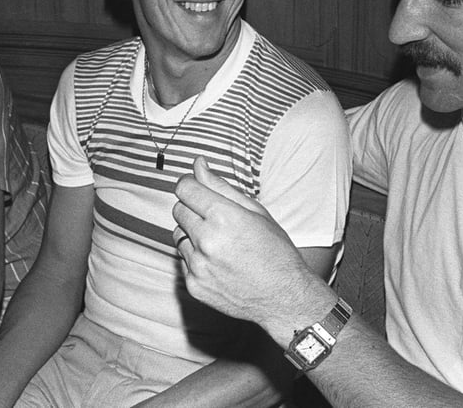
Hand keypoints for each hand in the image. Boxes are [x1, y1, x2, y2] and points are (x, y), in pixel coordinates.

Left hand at [172, 157, 319, 327]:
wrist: (285, 298)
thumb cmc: (275, 251)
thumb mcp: (255, 211)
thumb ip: (221, 186)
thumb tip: (198, 164)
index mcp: (224, 216)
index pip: (184, 188)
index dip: (191, 186)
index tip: (198, 190)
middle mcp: (207, 240)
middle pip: (178, 210)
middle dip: (193, 210)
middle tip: (217, 221)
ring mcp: (199, 265)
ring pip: (178, 235)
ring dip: (192, 235)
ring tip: (220, 244)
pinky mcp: (194, 285)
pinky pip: (183, 261)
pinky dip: (196, 259)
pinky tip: (220, 264)